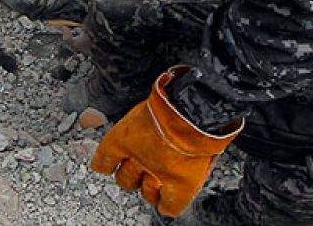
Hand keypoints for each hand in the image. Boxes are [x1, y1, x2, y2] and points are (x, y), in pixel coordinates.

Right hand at [91, 67, 241, 217]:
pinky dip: (103, 163)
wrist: (192, 104)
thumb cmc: (206, 126)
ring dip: (129, 176)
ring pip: (126, 180)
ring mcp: (139, 157)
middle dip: (150, 187)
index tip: (166, 200)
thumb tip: (195, 163)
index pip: (168, 207)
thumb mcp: (209, 154)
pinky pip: (105, 159)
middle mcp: (157, 175)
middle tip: (152, 176)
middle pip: (146, 194)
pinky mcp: (123, 140)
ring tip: (134, 169)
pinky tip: (102, 166)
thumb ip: (197, 165)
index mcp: (181, 184)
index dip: (167, 203)